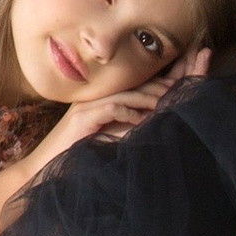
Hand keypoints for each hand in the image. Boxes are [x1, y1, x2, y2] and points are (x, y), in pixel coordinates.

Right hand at [23, 68, 182, 174]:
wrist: (46, 167)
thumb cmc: (82, 155)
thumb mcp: (114, 136)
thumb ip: (132, 123)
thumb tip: (159, 118)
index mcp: (109, 98)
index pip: (142, 83)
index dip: (167, 75)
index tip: (188, 68)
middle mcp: (99, 97)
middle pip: (138, 83)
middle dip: (166, 81)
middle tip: (189, 80)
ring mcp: (89, 105)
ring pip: (126, 93)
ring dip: (150, 97)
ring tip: (170, 100)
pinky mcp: (82, 118)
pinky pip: (110, 109)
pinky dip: (128, 113)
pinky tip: (142, 120)